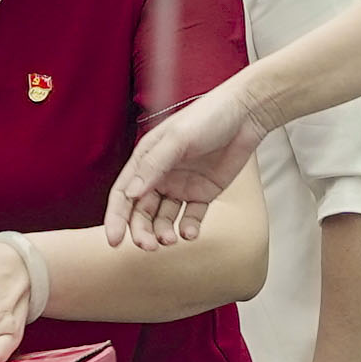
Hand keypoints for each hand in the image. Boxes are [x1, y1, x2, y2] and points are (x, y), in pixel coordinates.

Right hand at [109, 76, 268, 248]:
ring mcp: (181, 186)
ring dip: (163, 232)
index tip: (115, 241)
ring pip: (164, 218)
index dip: (116, 218)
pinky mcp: (203, 193)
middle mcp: (159, 176)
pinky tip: (190, 233)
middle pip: (141, 212)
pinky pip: (191, 217)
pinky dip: (188, 228)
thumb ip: (154, 166)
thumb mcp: (177, 138)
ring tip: (171, 239)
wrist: (245, 115)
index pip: (123, 194)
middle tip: (149, 246)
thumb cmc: (207, 117)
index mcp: (145, 160)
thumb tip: (130, 195)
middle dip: (141, 231)